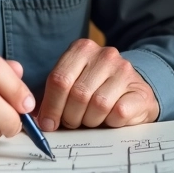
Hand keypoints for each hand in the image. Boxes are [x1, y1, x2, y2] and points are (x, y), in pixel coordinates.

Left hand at [37, 39, 159, 130]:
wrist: (134, 93)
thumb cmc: (96, 91)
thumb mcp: (72, 86)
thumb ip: (52, 97)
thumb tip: (34, 119)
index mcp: (82, 49)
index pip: (59, 79)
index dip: (51, 106)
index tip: (48, 123)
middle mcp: (105, 55)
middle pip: (77, 94)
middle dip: (70, 116)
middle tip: (73, 123)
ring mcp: (125, 71)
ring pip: (98, 105)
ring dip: (91, 121)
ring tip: (92, 119)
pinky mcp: (139, 91)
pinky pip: (117, 113)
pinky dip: (109, 123)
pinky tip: (110, 119)